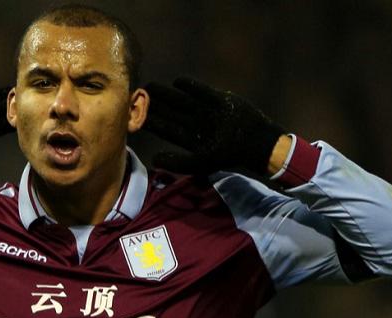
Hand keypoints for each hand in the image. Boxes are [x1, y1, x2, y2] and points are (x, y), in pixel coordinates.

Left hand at [144, 77, 284, 176]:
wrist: (257, 144)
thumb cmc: (228, 156)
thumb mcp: (201, 163)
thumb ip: (177, 162)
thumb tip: (154, 159)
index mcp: (191, 138)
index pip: (167, 128)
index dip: (151, 122)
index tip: (134, 115)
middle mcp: (197, 123)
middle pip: (172, 112)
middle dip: (155, 105)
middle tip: (137, 95)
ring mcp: (207, 111)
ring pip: (183, 101)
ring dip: (167, 94)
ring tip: (150, 86)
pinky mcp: (220, 100)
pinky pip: (202, 92)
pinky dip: (191, 86)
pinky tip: (178, 81)